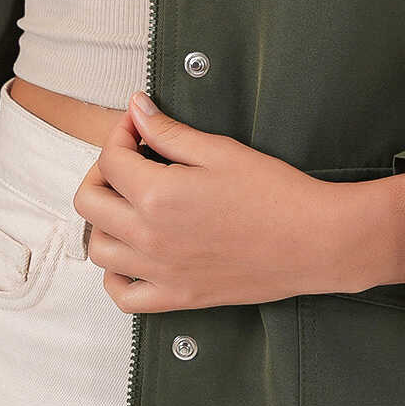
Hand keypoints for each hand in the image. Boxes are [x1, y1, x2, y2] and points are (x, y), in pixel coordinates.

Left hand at [72, 92, 347, 311]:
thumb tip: (135, 108)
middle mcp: (149, 238)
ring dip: (104, 221)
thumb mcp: (218, 150)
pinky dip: (116, 276)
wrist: (315, 242)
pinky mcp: (179, 297)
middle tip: (130, 159)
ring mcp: (161, 272)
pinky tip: (132, 253)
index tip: (140, 125)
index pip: (110, 159)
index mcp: (157, 195)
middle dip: (101, 172)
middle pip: (89, 203)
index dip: (121, 133)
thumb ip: (168, 131)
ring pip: (98, 250)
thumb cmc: (274, 192)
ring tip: (131, 203)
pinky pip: (124, 296)